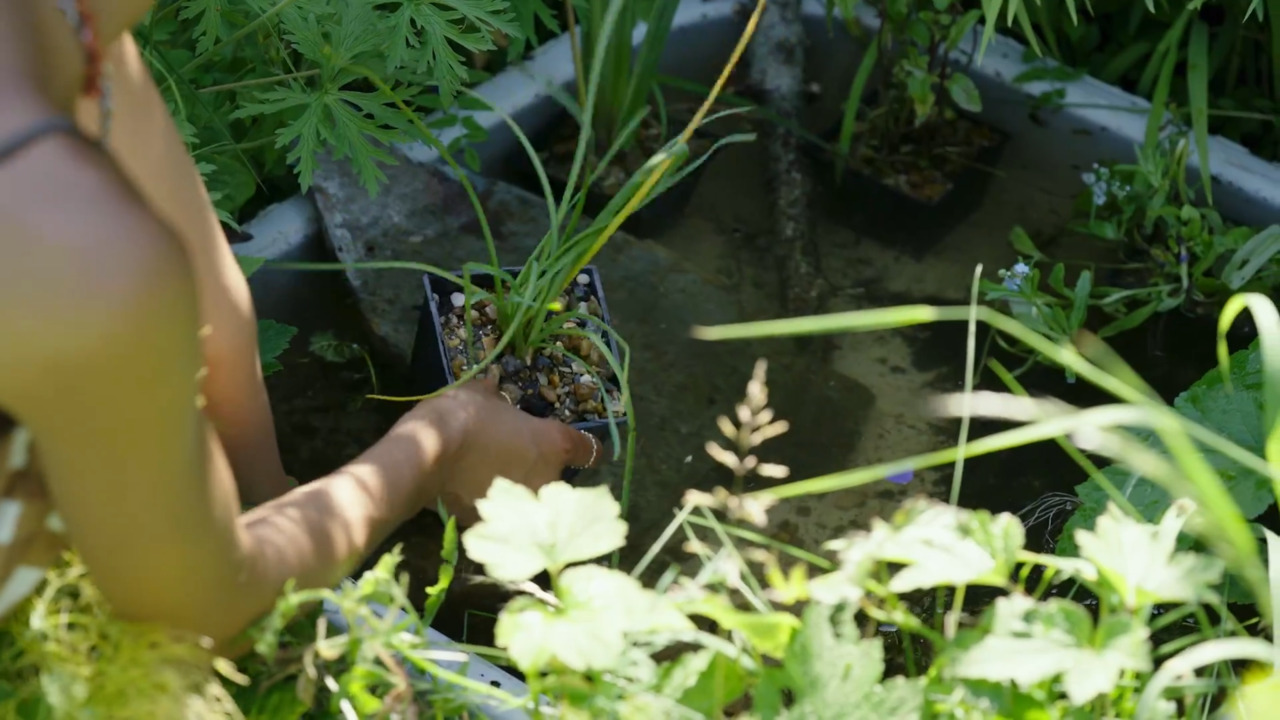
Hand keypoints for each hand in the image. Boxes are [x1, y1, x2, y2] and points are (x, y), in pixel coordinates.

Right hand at [395, 376, 601, 523]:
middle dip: (542, 472)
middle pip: (558, 479)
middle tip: (516, 461)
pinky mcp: (500, 527)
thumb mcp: (479, 395)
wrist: (428, 455)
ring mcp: (526, 508)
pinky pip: (504, 517)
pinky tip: (473, 496)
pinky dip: (495, 509)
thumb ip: (494, 397)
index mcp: (553, 444)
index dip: (585, 447)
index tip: (578, 448)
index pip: (588, 450)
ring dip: (520, 492)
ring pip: (532, 501)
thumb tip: (493, 388)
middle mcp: (549, 480)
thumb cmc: (462, 417)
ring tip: (491, 482)